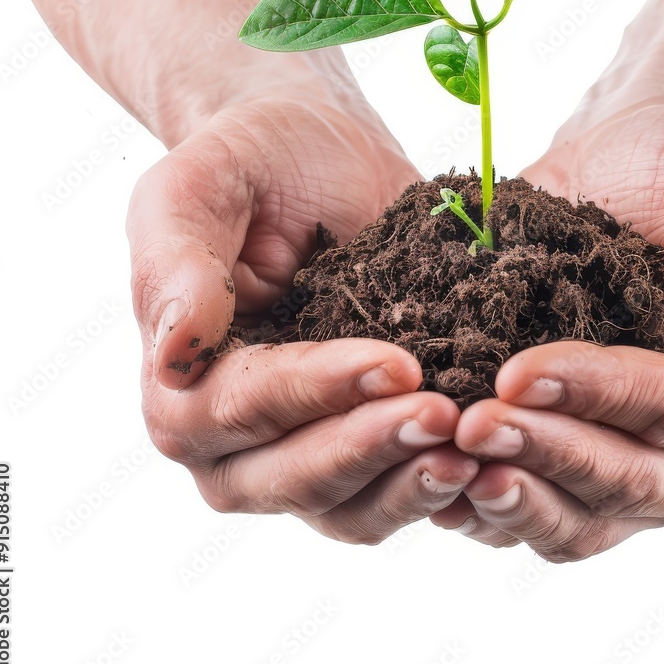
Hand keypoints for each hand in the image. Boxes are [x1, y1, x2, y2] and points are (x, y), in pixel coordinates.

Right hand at [128, 90, 478, 542]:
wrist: (323, 155)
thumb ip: (175, 263)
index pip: (239, 409)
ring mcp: (306, 446)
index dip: (315, 392)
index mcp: (182, 380)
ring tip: (475, 450)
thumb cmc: (252, 161)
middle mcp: (235, 436)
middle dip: (369, 450)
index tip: (396, 363)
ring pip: (347, 507)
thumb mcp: (198, 186)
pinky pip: (395, 491)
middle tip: (445, 417)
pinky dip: (438, 486)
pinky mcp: (368, 440)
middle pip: (292, 478)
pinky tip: (490, 460)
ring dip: (408, 485)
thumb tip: (173, 351)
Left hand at [431, 102, 663, 559]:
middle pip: (630, 482)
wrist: (638, 164)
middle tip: (471, 422)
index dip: (605, 397)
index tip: (521, 371)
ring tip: (448, 456)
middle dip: (549, 452)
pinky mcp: (574, 462)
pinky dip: (487, 506)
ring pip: (580, 519)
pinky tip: (434, 479)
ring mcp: (636, 470)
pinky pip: (536, 511)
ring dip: (514, 494)